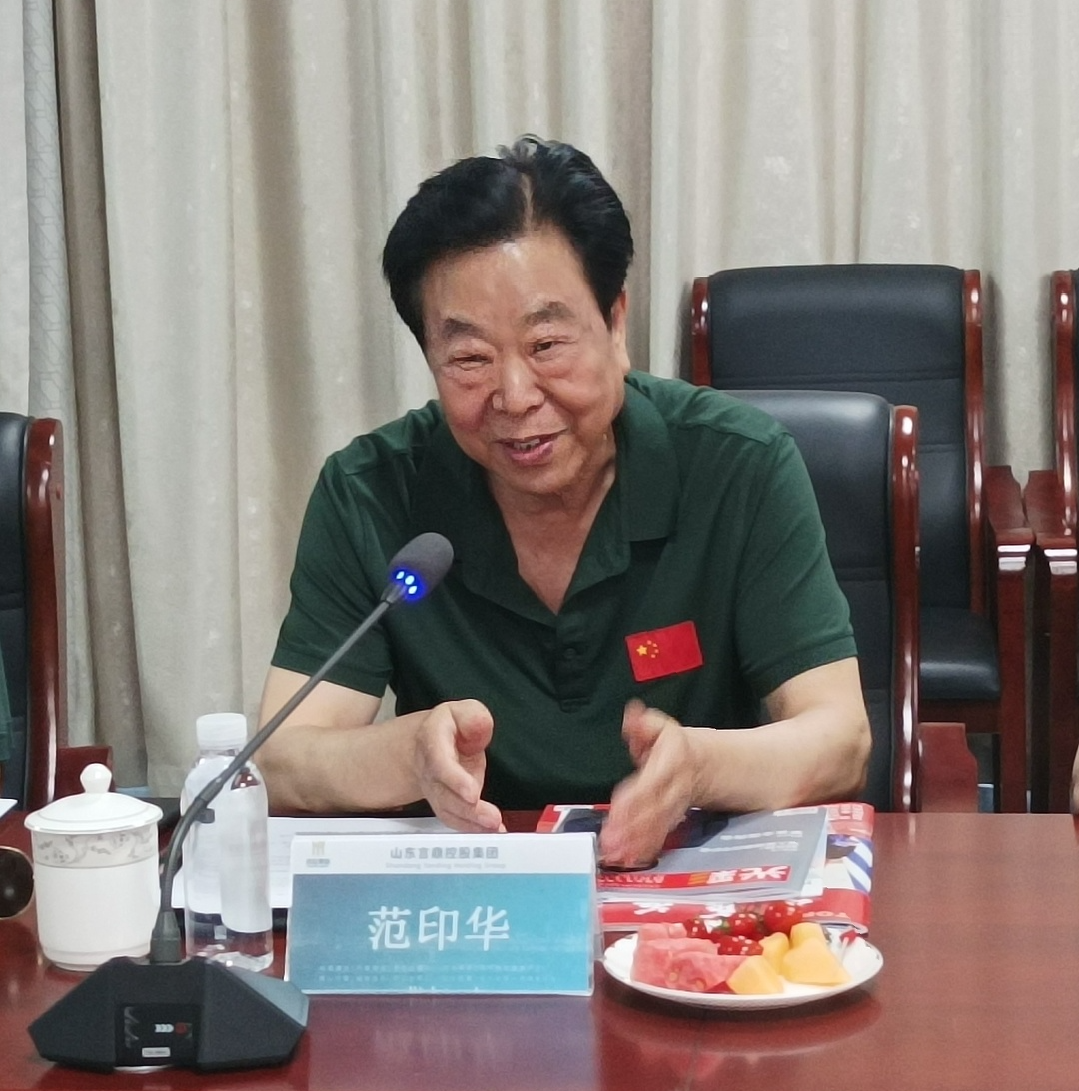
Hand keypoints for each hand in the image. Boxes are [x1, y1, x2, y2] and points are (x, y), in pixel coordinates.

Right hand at [411, 699, 504, 831]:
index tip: (472, 793)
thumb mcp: (463, 711)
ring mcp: (434, 788)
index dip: (454, 779)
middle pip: (444, 793)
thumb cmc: (451, 726)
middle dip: (468, 809)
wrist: (427, 743)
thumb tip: (479, 727)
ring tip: (495, 826)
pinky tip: (489, 830)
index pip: (439, 762)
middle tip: (492, 819)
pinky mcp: (444, 802)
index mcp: (432, 739)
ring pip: (448, 810)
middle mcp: (429, 768)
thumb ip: (474, 717)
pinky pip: (454, 818)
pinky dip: (471, 827)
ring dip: (471, 822)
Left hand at [598, 700, 697, 866]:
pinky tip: (630, 860)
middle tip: (610, 843)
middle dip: (631, 828)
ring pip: (657, 827)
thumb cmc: (679, 747)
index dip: (634, 799)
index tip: (617, 810)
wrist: (713, 766)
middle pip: (653, 811)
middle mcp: (674, 789)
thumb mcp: (663, 728)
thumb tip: (632, 716)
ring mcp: (675, 807)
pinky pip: (661, 836)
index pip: (651, 783)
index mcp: (671, 763)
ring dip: (636, 843)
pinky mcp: (673, 820)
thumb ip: (645, 725)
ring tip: (616, 856)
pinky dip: (646, 849)